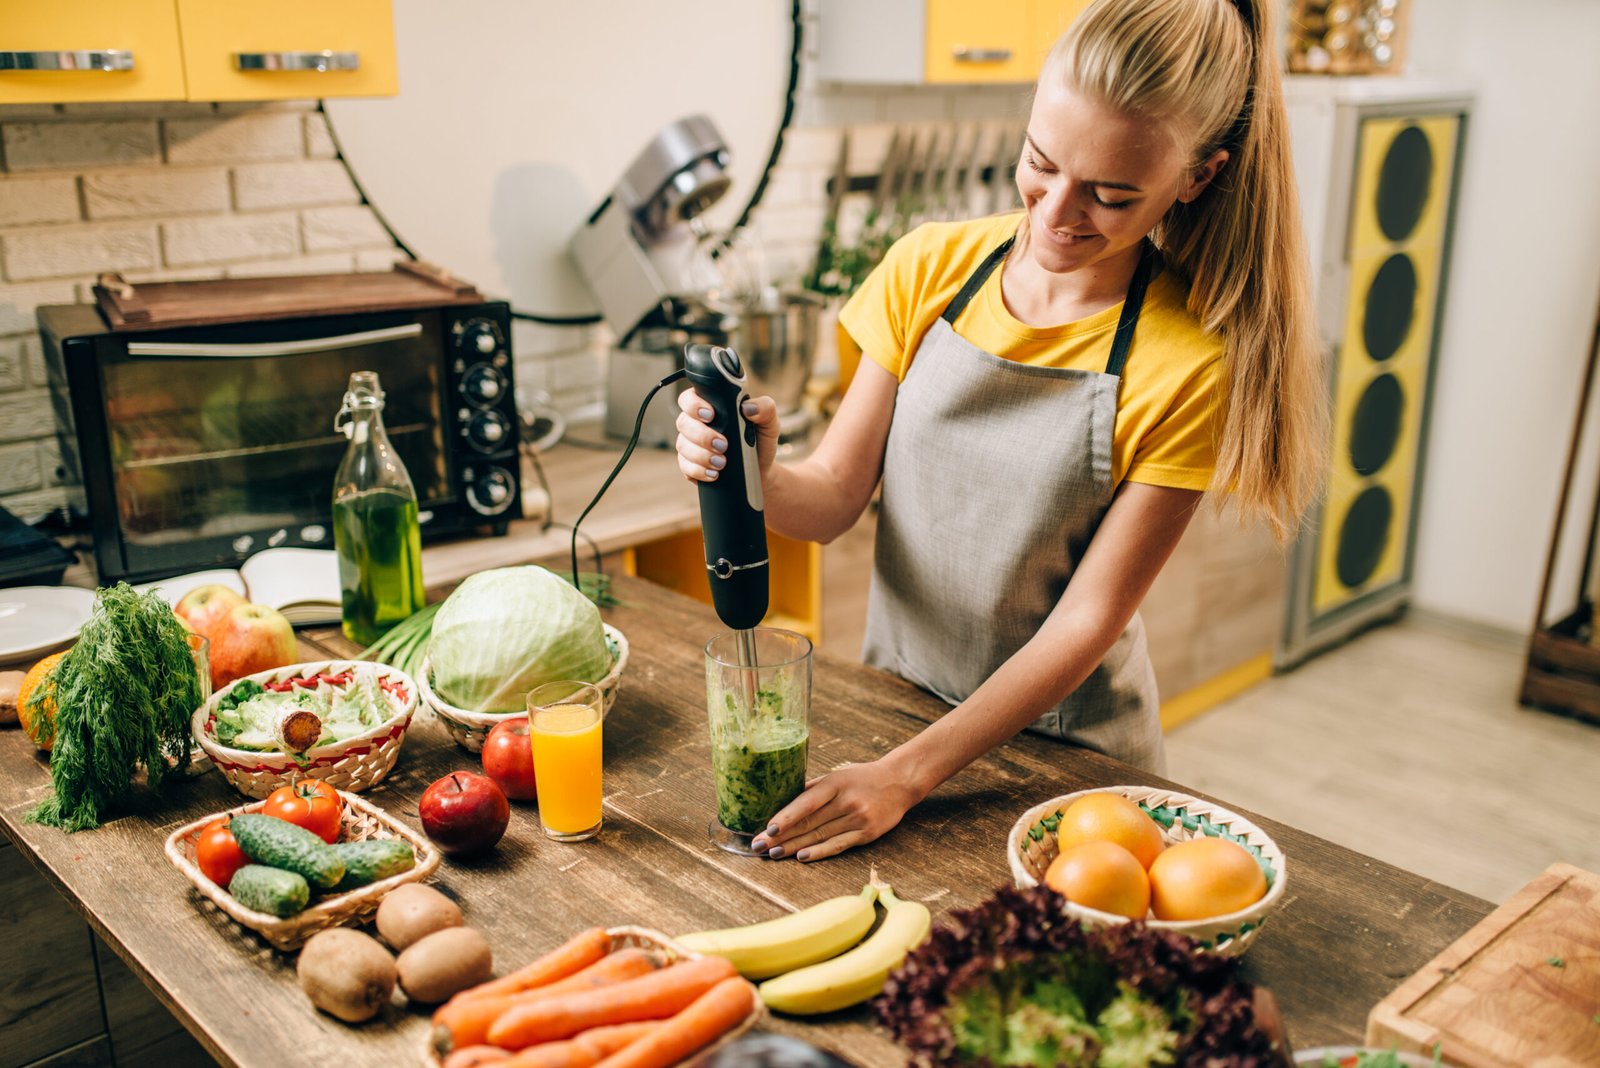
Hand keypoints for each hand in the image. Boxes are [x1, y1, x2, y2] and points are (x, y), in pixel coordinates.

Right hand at [675, 387, 779, 483]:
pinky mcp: (689, 465)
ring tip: (722, 462)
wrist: (760, 470)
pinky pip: (685, 466)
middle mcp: (695, 423)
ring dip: (701, 455)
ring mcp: (690, 444)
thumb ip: (765, 408)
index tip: (711, 415)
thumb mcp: (768, 423)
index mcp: (711, 406)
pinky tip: (714, 474)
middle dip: (702, 435)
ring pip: (683, 445)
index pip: (690, 398)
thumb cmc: (760, 441)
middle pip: (684, 422)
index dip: (694, 405)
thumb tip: (748, 407)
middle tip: (723, 445)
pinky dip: (699, 470)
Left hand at [749, 760, 921, 861]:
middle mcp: (846, 801)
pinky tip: (802, 857)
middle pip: (809, 823)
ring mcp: (858, 819)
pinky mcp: (867, 834)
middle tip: (759, 846)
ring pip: (820, 836)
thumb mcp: (837, 775)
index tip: (767, 828)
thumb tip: (782, 803)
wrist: (899, 782)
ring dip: (794, 847)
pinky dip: (819, 852)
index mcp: (836, 783)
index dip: (786, 817)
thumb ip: (813, 789)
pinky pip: (838, 845)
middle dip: (781, 836)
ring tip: (774, 854)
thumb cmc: (862, 778)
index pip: (806, 803)